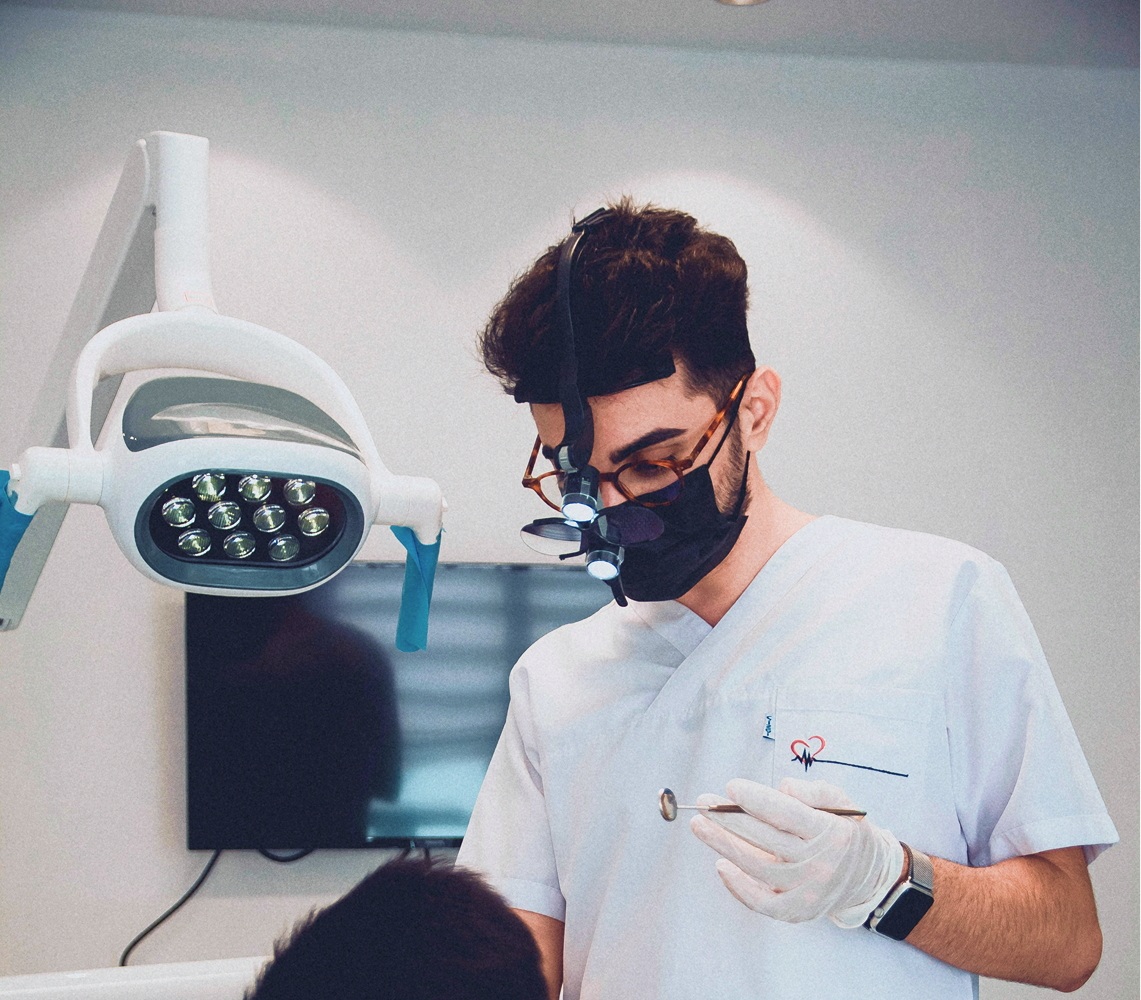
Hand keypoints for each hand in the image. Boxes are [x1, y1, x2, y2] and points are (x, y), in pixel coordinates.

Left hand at [689, 777, 904, 927]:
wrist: (867, 876)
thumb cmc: (843, 829)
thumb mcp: (839, 801)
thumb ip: (813, 791)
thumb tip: (783, 787)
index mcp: (831, 832)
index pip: (789, 815)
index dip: (757, 800)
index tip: (731, 786)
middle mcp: (820, 864)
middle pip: (767, 840)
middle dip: (730, 819)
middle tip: (704, 802)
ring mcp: (808, 892)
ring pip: (758, 868)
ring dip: (724, 845)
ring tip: (700, 825)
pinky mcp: (797, 911)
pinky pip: (762, 902)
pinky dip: (738, 886)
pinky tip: (720, 864)